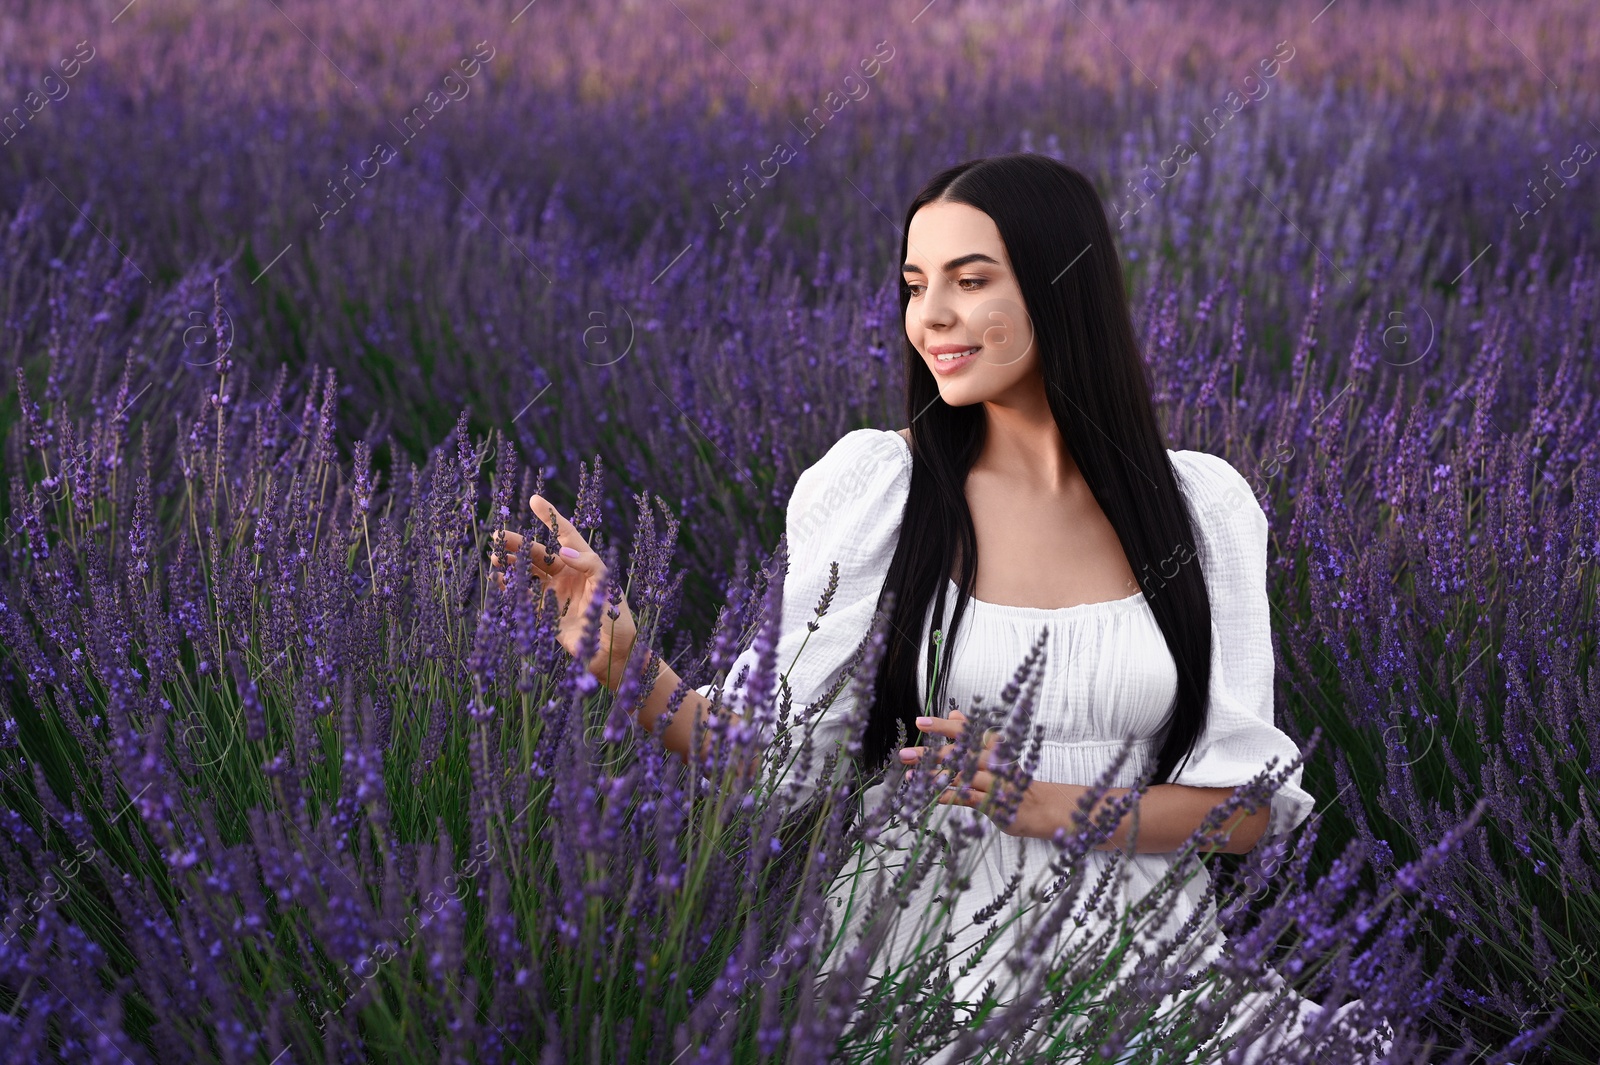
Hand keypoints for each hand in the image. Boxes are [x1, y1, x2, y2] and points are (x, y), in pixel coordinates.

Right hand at [488, 494, 639, 686]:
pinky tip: (501, 581)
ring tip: (494, 557)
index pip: (565, 534)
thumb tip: (561, 551)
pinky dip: (512, 588)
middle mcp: (568, 575)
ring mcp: (556, 593)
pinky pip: (525, 597)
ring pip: (528, 573)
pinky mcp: (547, 614)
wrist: (613, 656)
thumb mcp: (608, 587)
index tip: (535, 501)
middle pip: (539, 553)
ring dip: (511, 564)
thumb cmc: (617, 618)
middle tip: (497, 537)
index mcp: (584, 563)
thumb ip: (588, 565)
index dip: (551, 517)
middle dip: (518, 544)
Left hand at [897, 709, 1076, 839]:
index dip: (942, 726)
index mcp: (994, 746)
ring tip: (911, 777)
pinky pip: (966, 799)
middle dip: (928, 755)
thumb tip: (954, 714)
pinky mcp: (993, 805)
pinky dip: (948, 797)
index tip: (920, 722)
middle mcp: (994, 762)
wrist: (1039, 806)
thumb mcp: (997, 752)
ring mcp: (994, 783)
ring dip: (932, 777)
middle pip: (957, 755)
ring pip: (959, 777)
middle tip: (903, 755)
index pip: (966, 731)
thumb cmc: (1012, 777)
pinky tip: (930, 796)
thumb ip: (974, 733)